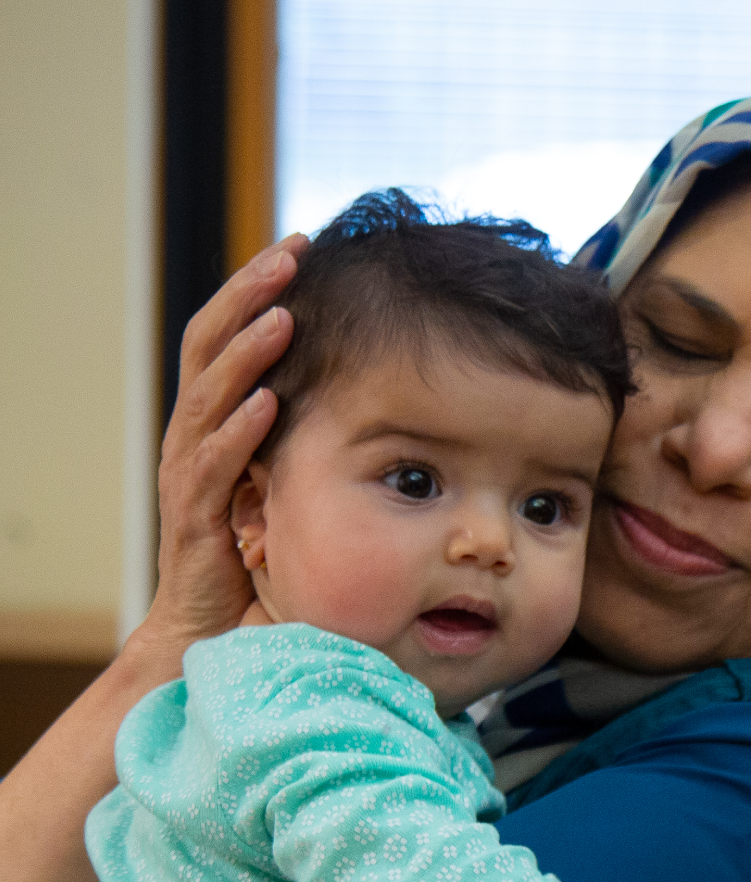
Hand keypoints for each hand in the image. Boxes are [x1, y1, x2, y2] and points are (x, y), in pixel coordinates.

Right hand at [133, 234, 305, 669]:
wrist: (213, 620)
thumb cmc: (253, 540)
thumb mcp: (279, 468)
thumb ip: (298, 423)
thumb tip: (357, 375)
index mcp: (213, 416)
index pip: (225, 335)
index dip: (254, 288)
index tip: (297, 245)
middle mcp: (193, 434)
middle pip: (207, 347)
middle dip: (247, 297)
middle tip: (288, 256)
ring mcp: (188, 473)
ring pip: (206, 398)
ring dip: (244, 355)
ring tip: (280, 316)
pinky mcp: (195, 519)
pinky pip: (212, 468)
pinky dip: (237, 433)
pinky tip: (264, 403)